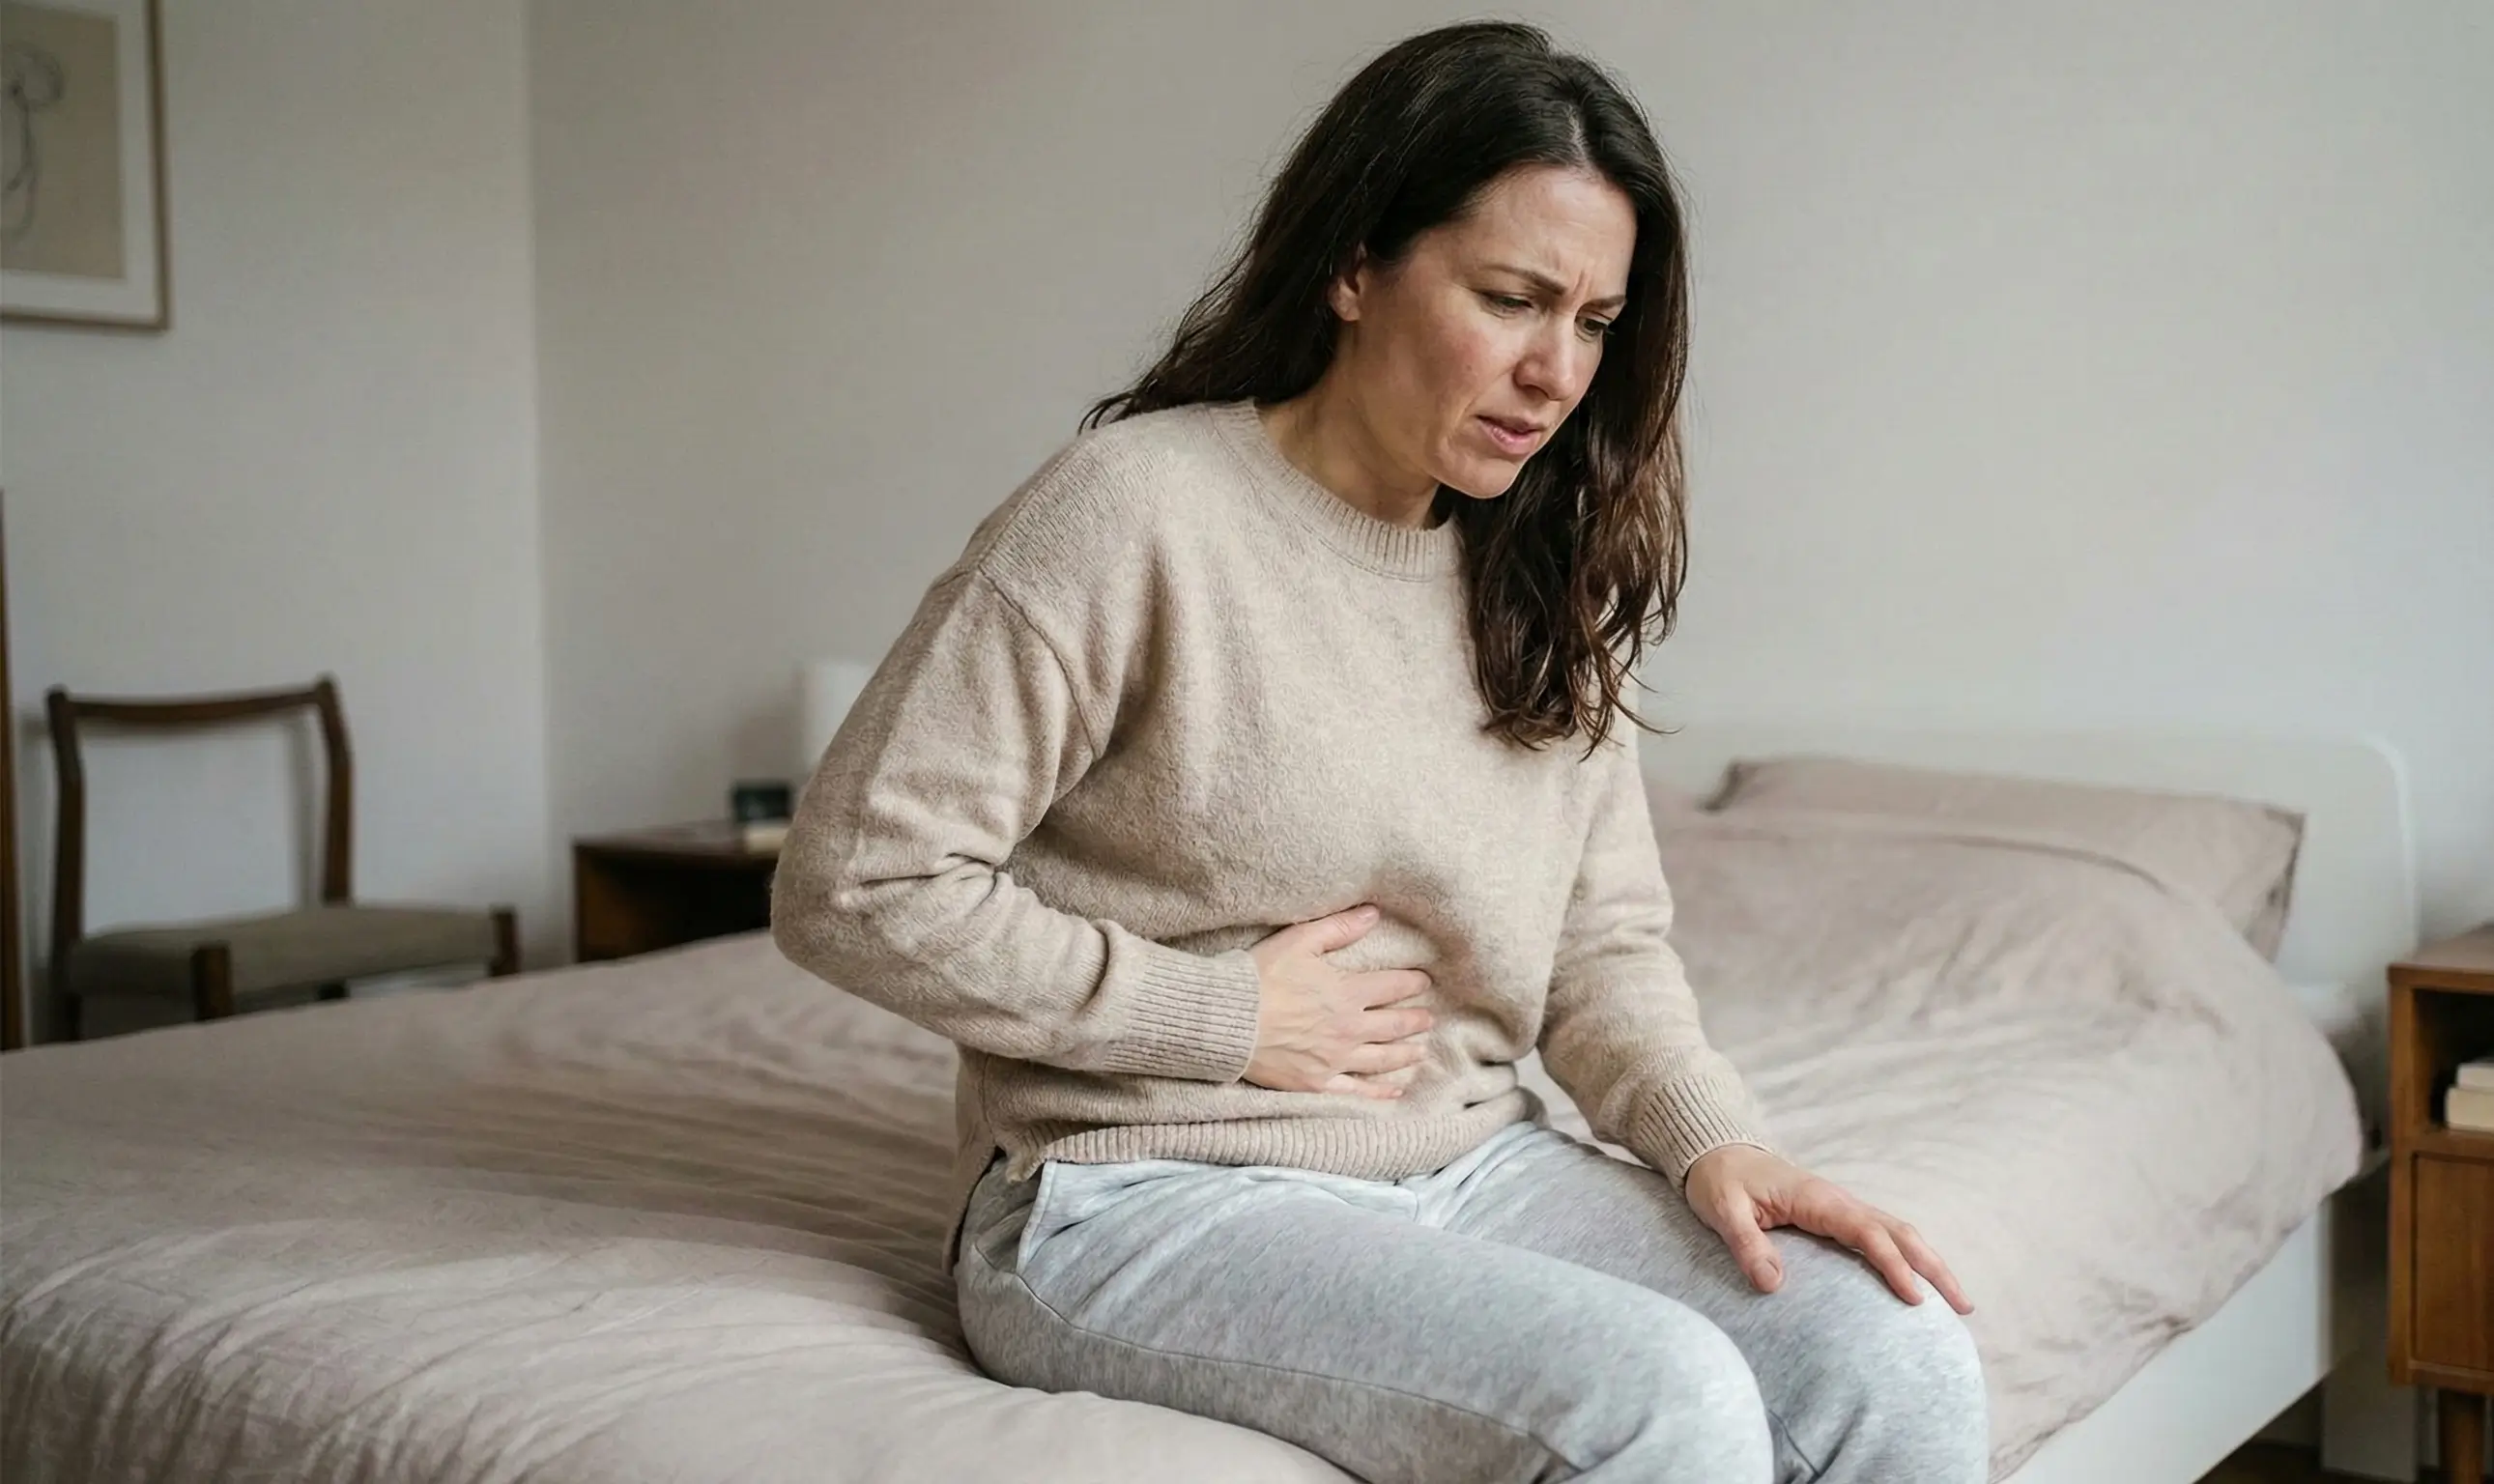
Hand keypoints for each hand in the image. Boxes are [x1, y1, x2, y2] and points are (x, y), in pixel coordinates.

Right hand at [1243, 904, 1433, 1099]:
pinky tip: (1394, 1089)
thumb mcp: (1298, 942)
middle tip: (1429, 1018)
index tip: (1424, 982)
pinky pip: (1357, 1090)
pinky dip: (1379, 1091)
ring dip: (1405, 1053)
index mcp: (1347, 993)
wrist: (1228, 1021)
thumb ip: (1339, 928)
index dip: (1411, 983)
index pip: (1391, 987)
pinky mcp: (1318, 1083)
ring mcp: (1335, 1059)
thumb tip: (1373, 914)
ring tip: (1420, 1050)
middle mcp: (1349, 1029)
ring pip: (1382, 1058)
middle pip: (1394, 1025)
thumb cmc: (1259, 977)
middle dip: (1415, 1020)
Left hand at [1683, 1144, 1972, 1313]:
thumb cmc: (1719, 1182)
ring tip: (1958, 1303)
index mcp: (1818, 1199)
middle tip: (1963, 1307)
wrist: (1716, 1152)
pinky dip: (1908, 1257)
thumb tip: (1772, 1284)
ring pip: (1898, 1233)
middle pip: (1900, 1232)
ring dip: (1929, 1263)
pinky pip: (1881, 1236)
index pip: (1867, 1234)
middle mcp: (1838, 1201)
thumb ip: (1746, 1245)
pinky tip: (1919, 1283)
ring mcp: (1841, 1207)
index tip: (1916, 1299)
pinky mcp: (1836, 1216)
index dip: (1894, 1266)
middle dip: (1934, 1267)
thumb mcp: (1723, 1212)